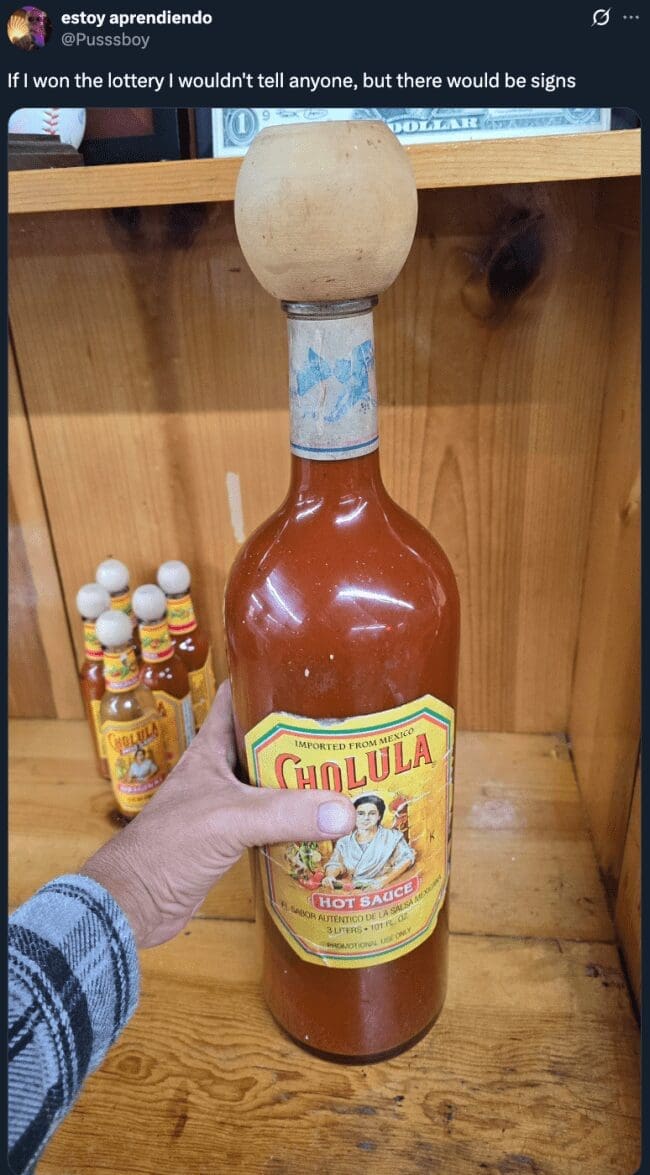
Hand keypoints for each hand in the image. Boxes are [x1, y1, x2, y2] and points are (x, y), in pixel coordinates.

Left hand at [82, 681, 355, 947]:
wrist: (136, 901)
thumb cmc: (168, 846)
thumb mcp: (230, 819)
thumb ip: (285, 813)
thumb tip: (345, 810)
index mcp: (209, 750)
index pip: (237, 699)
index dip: (267, 682)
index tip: (309, 677)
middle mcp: (218, 773)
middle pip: (265, 743)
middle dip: (301, 737)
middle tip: (345, 733)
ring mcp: (224, 807)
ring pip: (271, 784)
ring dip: (302, 783)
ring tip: (346, 776)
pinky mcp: (231, 840)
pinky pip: (271, 822)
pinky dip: (296, 821)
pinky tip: (325, 825)